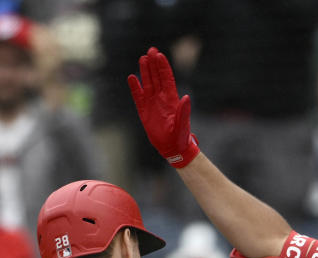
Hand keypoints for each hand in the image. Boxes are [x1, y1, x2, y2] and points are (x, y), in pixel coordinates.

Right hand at [127, 47, 199, 167]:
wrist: (172, 148)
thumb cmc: (180, 137)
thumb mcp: (183, 124)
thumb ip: (183, 111)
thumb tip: (186, 97)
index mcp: (172, 99)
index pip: (167, 79)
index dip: (163, 67)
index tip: (159, 55)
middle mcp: (162, 98)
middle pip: (157, 77)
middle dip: (154, 64)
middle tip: (151, 50)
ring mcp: (152, 104)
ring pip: (148, 83)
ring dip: (145, 71)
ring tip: (142, 58)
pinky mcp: (144, 111)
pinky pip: (138, 97)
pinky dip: (135, 87)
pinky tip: (131, 77)